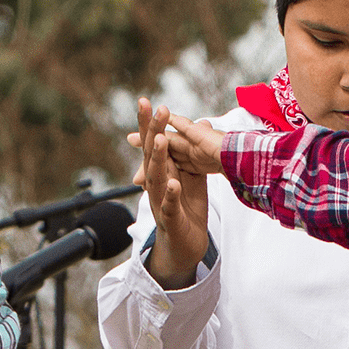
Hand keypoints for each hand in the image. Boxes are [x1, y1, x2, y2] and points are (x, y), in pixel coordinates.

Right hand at [129, 99, 208, 289]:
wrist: (184, 247)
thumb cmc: (186, 211)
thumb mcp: (192, 178)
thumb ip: (193, 154)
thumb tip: (201, 124)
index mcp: (162, 173)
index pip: (154, 144)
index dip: (150, 123)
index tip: (147, 101)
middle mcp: (156, 184)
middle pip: (151, 155)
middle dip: (151, 131)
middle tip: (152, 108)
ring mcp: (161, 201)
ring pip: (157, 177)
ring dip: (158, 158)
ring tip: (160, 140)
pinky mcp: (170, 219)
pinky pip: (169, 206)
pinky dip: (171, 195)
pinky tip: (173, 184)